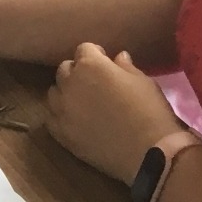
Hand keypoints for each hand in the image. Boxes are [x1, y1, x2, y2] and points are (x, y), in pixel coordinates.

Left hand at [44, 43, 183, 182]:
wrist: (149, 152)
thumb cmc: (150, 111)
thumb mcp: (143, 82)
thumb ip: (125, 67)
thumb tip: (118, 57)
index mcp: (91, 65)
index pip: (84, 49)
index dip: (96, 55)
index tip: (106, 63)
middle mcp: (70, 83)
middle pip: (65, 69)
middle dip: (78, 72)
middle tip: (94, 84)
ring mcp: (61, 109)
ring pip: (54, 92)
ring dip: (66, 93)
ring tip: (83, 103)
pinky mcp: (60, 133)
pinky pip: (51, 117)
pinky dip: (60, 116)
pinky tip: (74, 121)